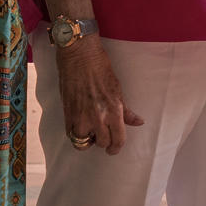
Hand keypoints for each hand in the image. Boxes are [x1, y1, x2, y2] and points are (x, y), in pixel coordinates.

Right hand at [56, 38, 145, 154]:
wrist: (79, 56)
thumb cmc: (100, 68)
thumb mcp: (118, 90)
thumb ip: (126, 110)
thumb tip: (138, 122)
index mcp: (114, 111)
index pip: (118, 140)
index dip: (116, 148)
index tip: (114, 149)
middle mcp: (97, 117)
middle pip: (102, 143)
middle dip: (104, 141)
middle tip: (103, 135)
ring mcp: (81, 117)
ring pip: (85, 143)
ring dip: (89, 139)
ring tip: (91, 130)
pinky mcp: (67, 114)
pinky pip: (71, 134)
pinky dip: (76, 134)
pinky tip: (80, 126)